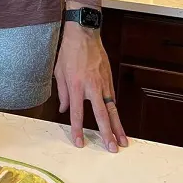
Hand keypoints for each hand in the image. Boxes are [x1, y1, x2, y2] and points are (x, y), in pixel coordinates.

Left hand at [54, 21, 127, 152]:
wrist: (84, 33)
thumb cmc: (69, 51)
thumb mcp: (59, 71)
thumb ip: (62, 93)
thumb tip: (64, 109)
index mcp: (76, 86)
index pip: (77, 113)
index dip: (78, 130)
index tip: (80, 143)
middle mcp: (92, 87)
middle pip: (101, 115)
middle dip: (107, 133)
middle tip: (112, 148)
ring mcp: (103, 83)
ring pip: (112, 109)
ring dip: (118, 126)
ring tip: (123, 141)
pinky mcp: (109, 79)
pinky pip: (112, 98)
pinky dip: (115, 111)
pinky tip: (118, 121)